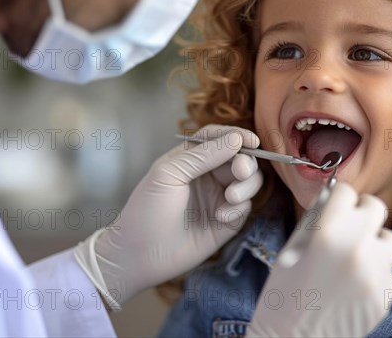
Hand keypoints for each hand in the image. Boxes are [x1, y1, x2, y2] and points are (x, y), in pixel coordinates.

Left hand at [74, 125, 262, 308]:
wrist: (140, 255)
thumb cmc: (146, 210)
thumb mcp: (169, 174)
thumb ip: (203, 155)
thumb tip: (236, 139)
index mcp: (191, 158)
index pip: (220, 138)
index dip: (237, 136)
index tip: (251, 142)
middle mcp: (208, 175)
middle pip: (241, 158)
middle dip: (246, 162)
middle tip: (240, 172)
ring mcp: (219, 198)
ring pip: (249, 181)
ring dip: (247, 185)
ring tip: (230, 197)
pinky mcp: (227, 221)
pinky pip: (245, 207)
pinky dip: (238, 209)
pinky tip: (220, 217)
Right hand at [246, 181, 391, 336]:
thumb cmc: (283, 295)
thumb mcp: (290, 249)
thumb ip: (315, 220)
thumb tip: (333, 197)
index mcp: (327, 232)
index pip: (346, 191)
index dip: (337, 199)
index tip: (334, 207)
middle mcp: (357, 248)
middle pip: (375, 207)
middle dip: (360, 213)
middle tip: (347, 227)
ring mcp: (375, 273)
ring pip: (389, 239)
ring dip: (374, 243)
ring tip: (352, 259)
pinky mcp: (385, 295)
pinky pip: (386, 270)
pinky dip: (373, 273)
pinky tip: (352, 286)